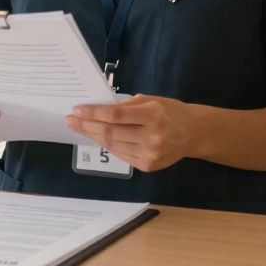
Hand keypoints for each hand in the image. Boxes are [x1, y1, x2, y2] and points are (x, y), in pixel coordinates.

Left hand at [65, 94, 195, 172]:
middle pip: (111, 133)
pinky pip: (120, 155)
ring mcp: (150, 154)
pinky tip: (98, 137)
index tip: (77, 110)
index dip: (93, 114)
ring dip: (93, 137)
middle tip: (71, 120)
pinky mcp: (148, 166)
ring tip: (80, 128)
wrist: (193, 133)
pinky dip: (107, 145)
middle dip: (87, 126)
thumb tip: (99, 110)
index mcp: (153, 115)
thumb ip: (126, 106)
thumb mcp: (151, 100)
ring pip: (113, 146)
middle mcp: (152, 136)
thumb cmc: (170, 111)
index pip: (116, 116)